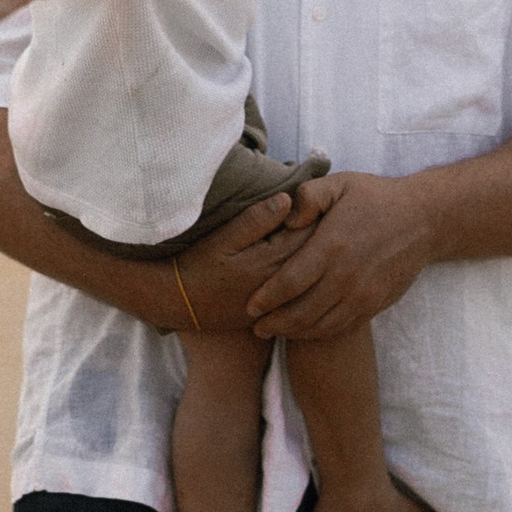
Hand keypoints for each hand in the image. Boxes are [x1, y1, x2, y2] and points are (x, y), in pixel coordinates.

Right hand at [164, 186, 322, 330]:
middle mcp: (282, 284)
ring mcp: (281, 301)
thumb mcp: (222, 238)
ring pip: (313, 275)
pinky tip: (311, 264)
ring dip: (321, 256)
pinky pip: (303, 292)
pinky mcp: (276, 312)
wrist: (180, 305)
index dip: (320, 212)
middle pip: (317, 254)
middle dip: (325, 232)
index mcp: (270, 260)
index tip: (324, 199)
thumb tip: (287, 199)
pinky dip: (311, 277)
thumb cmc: (199, 265)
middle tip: (331, 212)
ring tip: (326, 236)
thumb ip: (255, 220)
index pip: (309, 232)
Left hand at [240, 171, 433, 342]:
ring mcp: (363, 294)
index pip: (290, 281)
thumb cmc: (376, 198)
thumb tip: (285, 219)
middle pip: (301, 311)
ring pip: (321, 325)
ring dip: (294, 332)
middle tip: (255, 327)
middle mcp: (347, 276)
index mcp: (333, 246)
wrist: (423, 220)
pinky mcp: (375, 304)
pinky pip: (341, 327)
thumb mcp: (340, 183)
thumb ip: (308, 196)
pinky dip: (319, 333)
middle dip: (274, 323)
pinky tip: (305, 330)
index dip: (267, 298)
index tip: (250, 306)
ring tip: (275, 332)